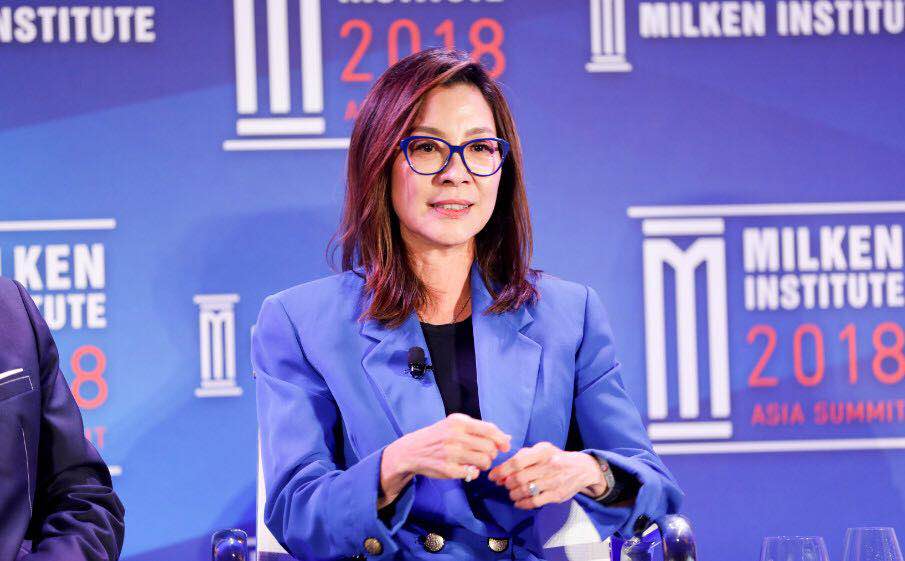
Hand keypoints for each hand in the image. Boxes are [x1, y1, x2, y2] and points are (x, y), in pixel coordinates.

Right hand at [379, 413, 510, 507]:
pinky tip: (466, 469)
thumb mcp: (456, 425)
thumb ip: (480, 429)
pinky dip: (473, 473)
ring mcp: (451, 453)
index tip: (505, 446)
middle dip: (491, 454)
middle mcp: (455, 436)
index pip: (489, 430)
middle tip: (485, 455)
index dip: (501, 439)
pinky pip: (472, 474)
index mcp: (459, 422)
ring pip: (484, 461)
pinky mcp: (447, 469)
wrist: (412, 450)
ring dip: (484, 464)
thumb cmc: (439, 436)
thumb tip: (507, 438)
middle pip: (489, 448)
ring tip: (476, 462)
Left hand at [487, 442, 605, 508]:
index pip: (517, 462)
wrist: (582, 469)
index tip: (493, 476)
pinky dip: (523, 503)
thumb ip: (521, 458)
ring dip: (513, 494)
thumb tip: (500, 473)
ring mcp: (554, 481)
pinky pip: (534, 502)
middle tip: (505, 485)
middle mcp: (549, 465)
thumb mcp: (541, 450)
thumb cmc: (555, 458)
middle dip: (507, 483)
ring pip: (525, 491)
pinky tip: (519, 502)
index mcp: (543, 451)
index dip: (502, 470)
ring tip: (512, 493)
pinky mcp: (557, 495)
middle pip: (519, 478)